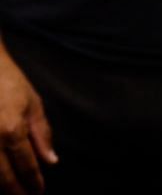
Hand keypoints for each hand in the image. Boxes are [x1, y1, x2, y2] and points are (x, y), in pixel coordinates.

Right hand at [0, 49, 53, 194]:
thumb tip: (51, 161)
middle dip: (15, 191)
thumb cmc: (9, 83)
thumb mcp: (32, 104)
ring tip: (10, 192)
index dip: (33, 182)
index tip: (38, 192)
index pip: (25, 165)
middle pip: (2, 177)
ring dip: (0, 186)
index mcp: (11, 130)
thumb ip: (41, 134)